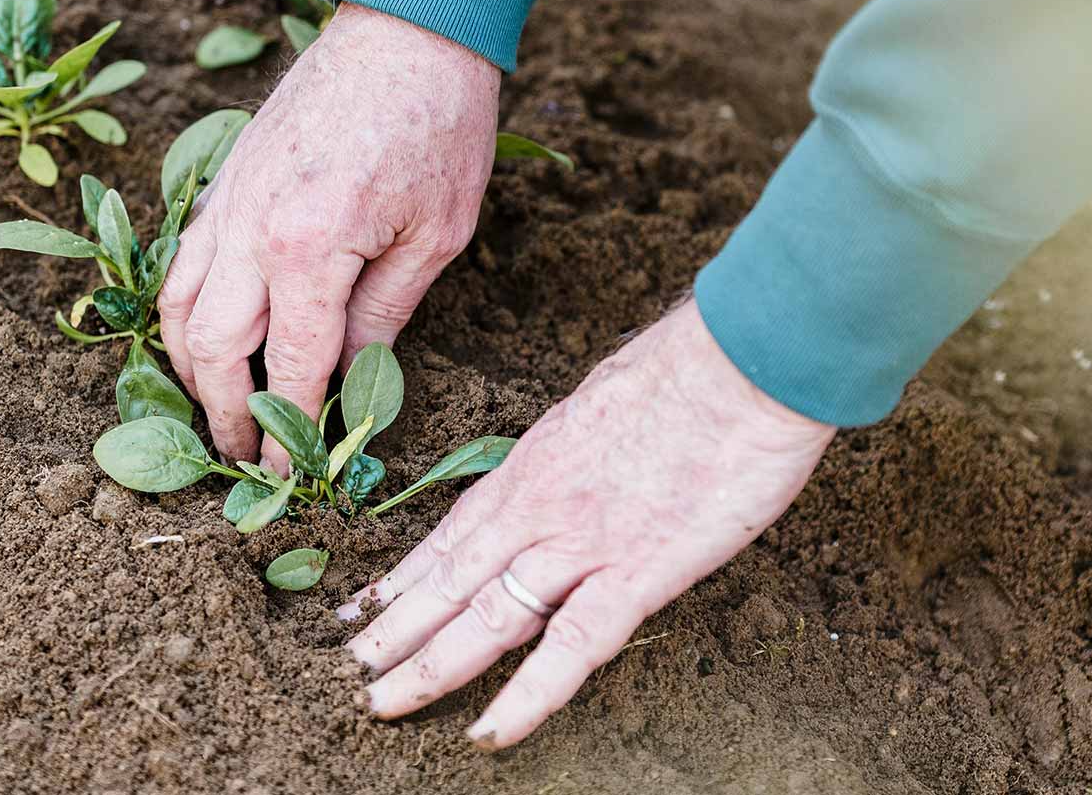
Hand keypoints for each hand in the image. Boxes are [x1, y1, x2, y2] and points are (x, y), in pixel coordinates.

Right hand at [159, 5, 499, 471]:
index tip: (289, 478)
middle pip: (210, 349)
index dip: (287, 430)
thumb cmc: (440, 126)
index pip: (287, 368)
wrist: (408, 28)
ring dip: (188, 368)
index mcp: (311, 250)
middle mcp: (251, 230)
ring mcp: (228, 201)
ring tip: (214, 409)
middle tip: (241, 459)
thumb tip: (353, 379)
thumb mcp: (438, 235)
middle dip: (222, 415)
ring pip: (177, 305)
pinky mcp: (224, 179)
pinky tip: (205, 334)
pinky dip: (183, 308)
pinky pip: (183, 260)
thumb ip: (385, 314)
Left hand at [340, 297, 837, 747]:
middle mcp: (541, 506)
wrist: (744, 359)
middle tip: (346, 668)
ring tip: (379, 702)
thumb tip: (577, 459)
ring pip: (487, 616)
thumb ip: (581, 444)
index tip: (363, 606)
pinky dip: (526, 696)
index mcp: (535, 462)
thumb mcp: (607, 398)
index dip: (406, 575)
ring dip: (429, 665)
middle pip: (451, 579)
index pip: (454, 532)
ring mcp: (582, 543)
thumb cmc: (692, 367)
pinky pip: (572, 648)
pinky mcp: (638, 572)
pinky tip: (488, 732)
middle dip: (395, 628)